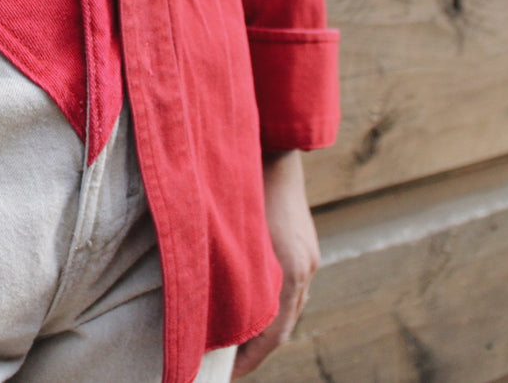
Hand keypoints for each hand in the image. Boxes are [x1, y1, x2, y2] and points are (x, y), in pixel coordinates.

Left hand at [232, 150, 319, 378]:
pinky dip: (273, 304)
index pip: (272, 336)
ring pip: (289, 307)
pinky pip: (292, 287)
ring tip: (234, 339)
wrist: (273, 147)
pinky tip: (251, 303)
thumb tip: (199, 311)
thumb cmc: (241, 185)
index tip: (224, 374)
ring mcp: (309, 256)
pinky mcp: (306, 245)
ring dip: (265, 327)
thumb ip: (222, 270)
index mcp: (289, 272)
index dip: (248, 360)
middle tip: (226, 364)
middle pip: (283, 327)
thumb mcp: (226, 232)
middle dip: (256, 350)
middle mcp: (304, 269)